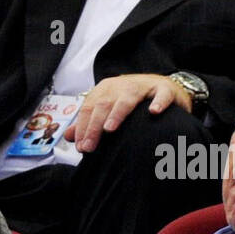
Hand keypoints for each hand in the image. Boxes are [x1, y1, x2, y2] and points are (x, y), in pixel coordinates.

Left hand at [64, 74, 191, 152]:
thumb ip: (90, 122)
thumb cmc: (134, 101)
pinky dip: (158, 103)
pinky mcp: (164, 89)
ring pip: (127, 99)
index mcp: (106, 90)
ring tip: (109, 129)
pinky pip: (161, 95)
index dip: (82, 127)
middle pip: (104, 105)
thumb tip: (70, 136)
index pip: (89, 108)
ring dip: (117, 113)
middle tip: (89, 147)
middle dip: (94, 127)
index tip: (80, 147)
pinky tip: (154, 112)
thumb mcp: (109, 108)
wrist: (164, 86)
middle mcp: (122, 86)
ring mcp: (143, 86)